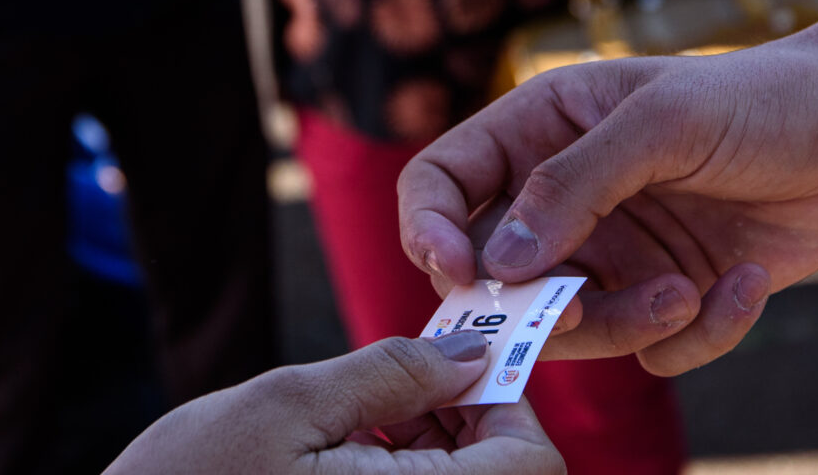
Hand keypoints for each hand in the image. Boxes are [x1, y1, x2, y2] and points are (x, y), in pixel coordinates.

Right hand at [104, 332, 563, 474]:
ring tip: (365, 424)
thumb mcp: (286, 406)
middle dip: (468, 424)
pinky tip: (354, 461)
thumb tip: (469, 354)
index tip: (458, 366)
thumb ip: (388, 375)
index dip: (508, 402)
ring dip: (440, 455)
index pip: (531, 463)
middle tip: (405, 389)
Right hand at [398, 0, 817, 374]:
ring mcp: (617, 250)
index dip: (429, 228)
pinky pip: (652, 348)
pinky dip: (698, 333)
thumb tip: (495, 263)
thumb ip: (572, 185)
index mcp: (541, 131)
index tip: (462, 276)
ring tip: (685, 293)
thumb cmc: (759, 99)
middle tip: (585, 302)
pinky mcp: (669, 293)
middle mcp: (567, 198)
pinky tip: (743, 285)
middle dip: (538, 302)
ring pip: (573, 326)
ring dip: (627, 323)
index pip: (444, 180)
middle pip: (498, 274)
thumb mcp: (662, 121)